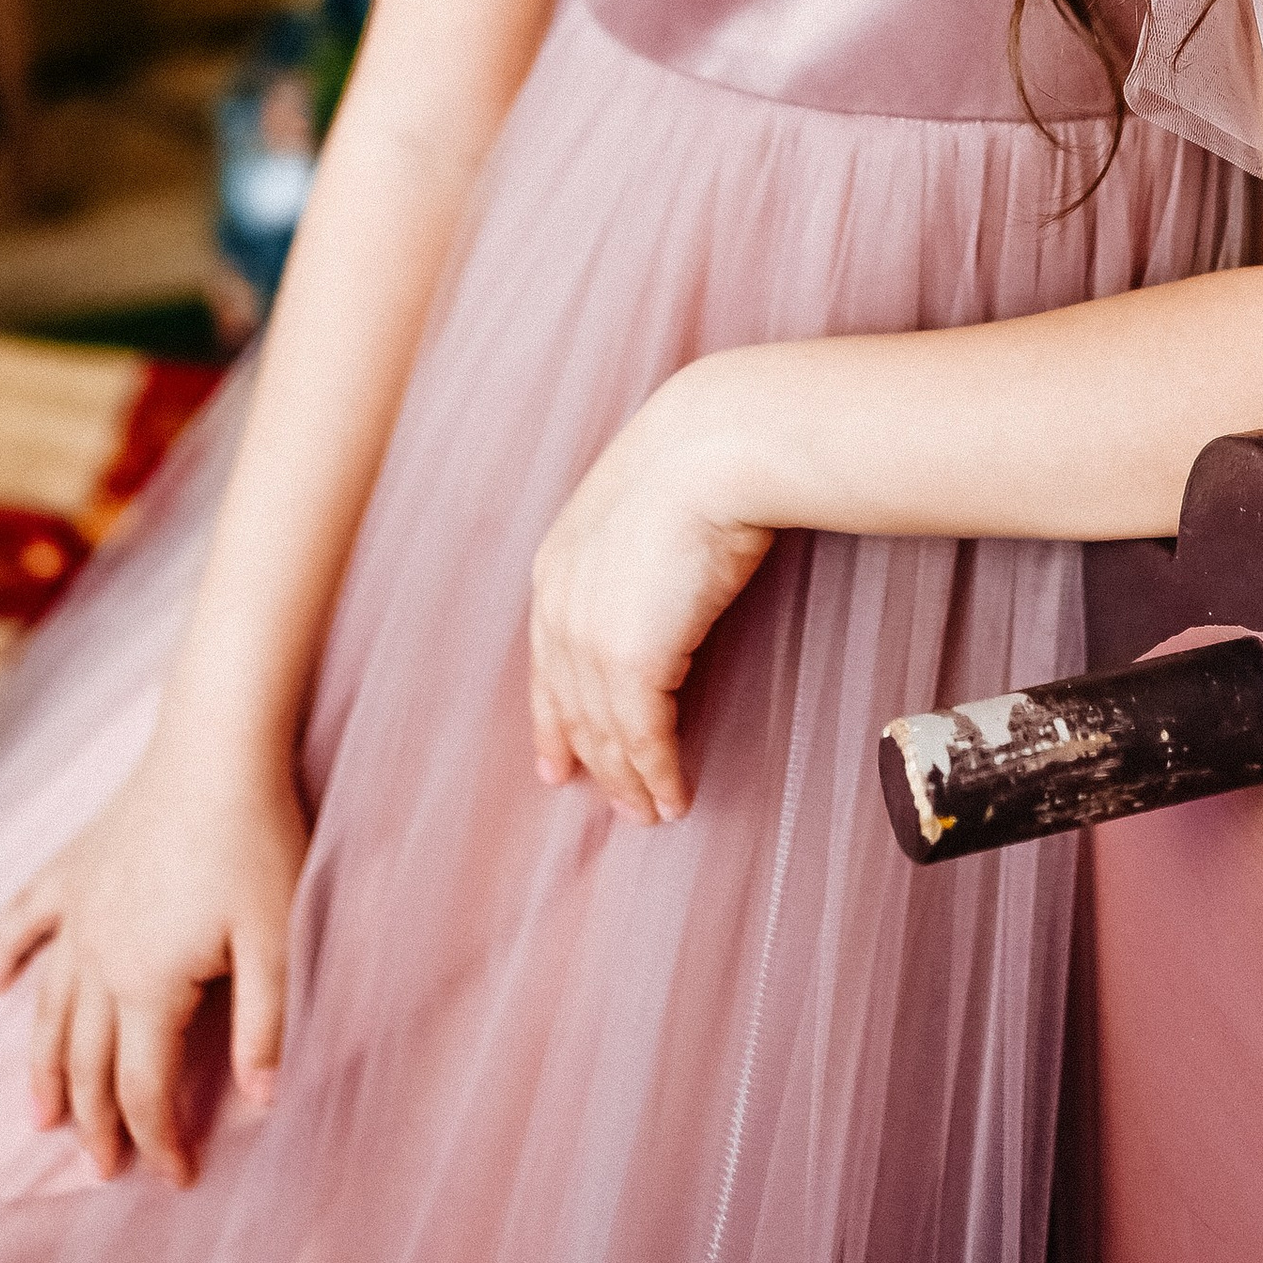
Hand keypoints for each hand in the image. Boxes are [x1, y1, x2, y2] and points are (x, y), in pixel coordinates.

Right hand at [0, 734, 307, 1184]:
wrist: (216, 747)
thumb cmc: (255, 838)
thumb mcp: (277, 937)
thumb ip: (266, 1023)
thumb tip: (263, 1101)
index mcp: (146, 984)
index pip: (143, 1088)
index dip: (157, 1142)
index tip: (175, 1180)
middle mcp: (97, 959)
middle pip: (87, 1062)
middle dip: (95, 1124)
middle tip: (103, 1170)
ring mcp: (77, 912)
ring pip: (47, 1010)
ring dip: (42, 1068)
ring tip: (40, 1115)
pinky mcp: (73, 868)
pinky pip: (22, 920)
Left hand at [529, 362, 774, 826]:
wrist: (714, 449)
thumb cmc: (698, 460)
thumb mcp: (642, 504)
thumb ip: (635, 546)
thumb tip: (666, 563)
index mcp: (555, 566)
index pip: (548, 660)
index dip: (553, 715)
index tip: (558, 760)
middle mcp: (560, 608)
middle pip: (571, 706)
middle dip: (591, 760)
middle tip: (615, 803)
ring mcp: (590, 638)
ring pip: (605, 733)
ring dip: (629, 781)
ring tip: (651, 813)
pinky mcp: (632, 663)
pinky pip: (644, 738)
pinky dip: (657, 775)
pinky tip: (674, 799)